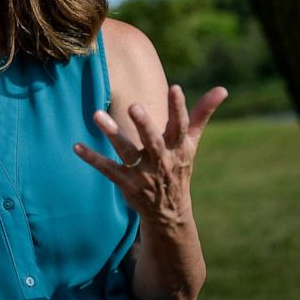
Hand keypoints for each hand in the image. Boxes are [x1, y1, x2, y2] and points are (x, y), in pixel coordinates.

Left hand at [73, 85, 226, 227]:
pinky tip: (76, 146)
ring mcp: (143, 173)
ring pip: (126, 152)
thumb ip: (202, 114)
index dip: (179, 108)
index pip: (180, 125)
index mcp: (178, 147)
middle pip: (153, 140)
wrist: (170, 212)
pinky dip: (92, 158)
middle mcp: (161, 160)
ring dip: (112, 134)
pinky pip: (107, 169)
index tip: (175, 88)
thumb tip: (223, 88)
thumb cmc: (178, 166)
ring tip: (96, 114)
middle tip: (133, 106)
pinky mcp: (126, 183)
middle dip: (144, 124)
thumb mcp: (191, 142)